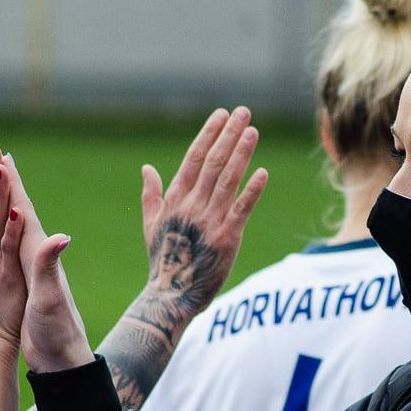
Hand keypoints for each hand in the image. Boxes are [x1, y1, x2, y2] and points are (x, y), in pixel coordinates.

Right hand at [0, 152, 92, 374]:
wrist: (65, 359)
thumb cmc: (59, 331)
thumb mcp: (51, 298)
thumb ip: (51, 266)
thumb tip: (61, 237)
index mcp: (39, 253)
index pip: (22, 208)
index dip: (11, 181)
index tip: (1, 152)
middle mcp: (38, 253)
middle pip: (18, 206)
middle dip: (4, 178)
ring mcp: (34, 265)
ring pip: (15, 221)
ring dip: (5, 197)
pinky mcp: (29, 278)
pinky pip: (13, 242)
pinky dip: (5, 225)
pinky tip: (3, 219)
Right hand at [136, 107, 267, 333]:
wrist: (170, 297)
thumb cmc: (163, 261)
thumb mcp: (151, 225)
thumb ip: (151, 195)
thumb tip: (147, 168)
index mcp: (175, 199)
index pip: (194, 158)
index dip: (209, 133)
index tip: (222, 114)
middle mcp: (192, 206)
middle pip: (214, 162)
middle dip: (229, 134)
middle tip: (244, 112)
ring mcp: (210, 221)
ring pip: (228, 180)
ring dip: (242, 154)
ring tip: (253, 131)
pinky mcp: (227, 238)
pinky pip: (242, 210)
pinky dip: (252, 190)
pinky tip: (262, 172)